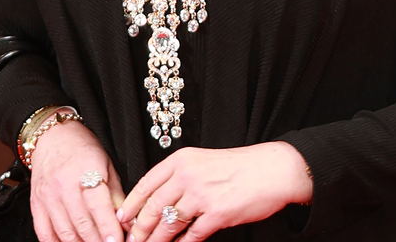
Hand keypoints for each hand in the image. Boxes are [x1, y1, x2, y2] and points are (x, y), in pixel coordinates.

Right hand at [30, 119, 126, 241]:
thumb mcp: (107, 166)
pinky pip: (45, 233)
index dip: (108, 227)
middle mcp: (64, 186)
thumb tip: (129, 222)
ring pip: (65, 232)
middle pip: (82, 223)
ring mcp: (48, 198)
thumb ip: (117, 196)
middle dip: (98, 241)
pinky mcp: (36, 206)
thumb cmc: (83, 149)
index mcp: (86, 172)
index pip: (98, 206)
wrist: (51, 137)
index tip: (117, 241)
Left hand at [116, 142, 313, 241]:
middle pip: (152, 208)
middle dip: (139, 230)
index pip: (146, 184)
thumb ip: (180, 179)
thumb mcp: (204, 162)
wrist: (274, 169)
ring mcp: (202, 195)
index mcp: (182, 160)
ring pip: (167, 225)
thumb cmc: (240, 167)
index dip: (131, 205)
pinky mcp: (217, 214)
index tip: (121, 220)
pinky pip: (191, 236)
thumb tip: (156, 204)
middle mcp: (188, 175)